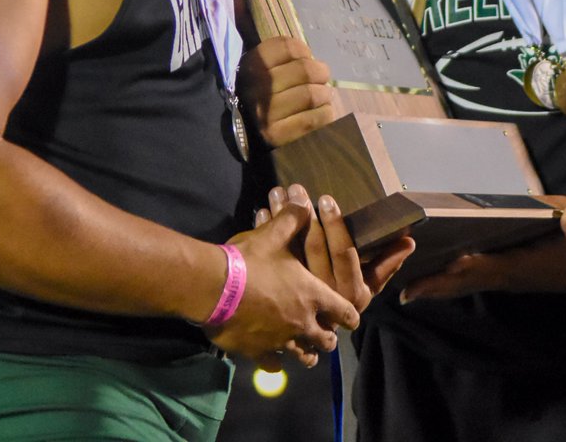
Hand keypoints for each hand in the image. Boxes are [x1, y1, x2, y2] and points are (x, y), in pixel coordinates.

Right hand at [205, 190, 359, 367]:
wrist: (215, 287)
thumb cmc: (250, 260)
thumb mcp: (273, 234)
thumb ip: (292, 218)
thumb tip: (303, 200)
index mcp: (313, 295)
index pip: (345, 312)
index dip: (349, 314)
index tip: (349, 316)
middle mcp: (303, 323)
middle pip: (327, 340)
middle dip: (328, 337)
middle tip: (324, 332)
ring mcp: (282, 341)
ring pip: (305, 356)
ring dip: (307, 352)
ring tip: (305, 349)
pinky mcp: (259, 352)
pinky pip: (275, 365)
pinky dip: (277, 361)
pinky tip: (274, 357)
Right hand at [238, 36, 334, 146]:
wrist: (247, 137)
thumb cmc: (260, 97)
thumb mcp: (260, 70)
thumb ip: (281, 56)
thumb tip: (311, 56)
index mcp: (250, 67)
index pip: (287, 46)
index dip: (303, 51)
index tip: (305, 59)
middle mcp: (256, 89)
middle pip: (305, 69)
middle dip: (320, 72)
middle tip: (322, 78)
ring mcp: (266, 114)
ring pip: (312, 94)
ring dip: (324, 94)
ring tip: (322, 96)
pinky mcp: (279, 136)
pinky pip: (317, 117)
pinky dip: (325, 113)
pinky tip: (320, 113)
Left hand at [256, 185, 415, 313]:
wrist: (314, 334)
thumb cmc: (347, 297)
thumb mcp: (370, 285)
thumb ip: (387, 263)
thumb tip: (410, 241)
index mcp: (352, 291)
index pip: (344, 253)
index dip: (336, 225)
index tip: (327, 199)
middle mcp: (327, 294)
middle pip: (315, 249)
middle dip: (306, 214)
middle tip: (297, 188)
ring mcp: (302, 296)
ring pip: (291, 250)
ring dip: (281, 219)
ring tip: (277, 191)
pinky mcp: (280, 293)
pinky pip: (272, 260)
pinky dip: (265, 234)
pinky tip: (261, 213)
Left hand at [399, 205, 565, 302]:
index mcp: (515, 265)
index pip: (479, 270)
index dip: (454, 273)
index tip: (428, 277)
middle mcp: (503, 275)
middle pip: (462, 284)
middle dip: (434, 288)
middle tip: (403, 293)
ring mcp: (501, 278)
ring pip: (462, 285)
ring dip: (436, 287)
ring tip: (408, 288)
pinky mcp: (501, 274)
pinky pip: (469, 281)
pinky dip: (449, 281)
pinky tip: (432, 277)